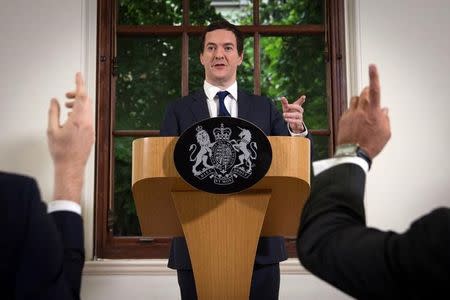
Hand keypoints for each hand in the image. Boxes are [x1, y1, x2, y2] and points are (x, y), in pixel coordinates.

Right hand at [47, 72, 93, 202]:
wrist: (71, 167)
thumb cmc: (61, 151)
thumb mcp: (52, 130)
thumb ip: (53, 112)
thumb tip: (55, 101)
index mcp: (78, 119)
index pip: (81, 96)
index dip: (80, 83)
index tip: (78, 75)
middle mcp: (88, 122)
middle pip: (86, 101)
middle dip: (77, 94)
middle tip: (67, 94)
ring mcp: (91, 128)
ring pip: (88, 109)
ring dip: (78, 104)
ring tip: (66, 107)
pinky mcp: (91, 133)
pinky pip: (88, 118)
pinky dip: (80, 113)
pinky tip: (71, 118)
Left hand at [281, 95, 305, 132]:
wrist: (293, 124)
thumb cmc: (289, 114)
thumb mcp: (286, 108)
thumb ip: (285, 103)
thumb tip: (282, 97)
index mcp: (297, 107)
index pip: (300, 102)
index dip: (301, 100)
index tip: (303, 96)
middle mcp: (300, 111)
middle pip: (299, 108)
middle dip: (293, 106)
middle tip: (287, 106)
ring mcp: (300, 117)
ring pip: (297, 115)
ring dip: (290, 114)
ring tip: (283, 114)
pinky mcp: (299, 122)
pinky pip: (297, 121)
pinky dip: (291, 120)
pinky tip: (286, 119)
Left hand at [337, 64, 390, 158]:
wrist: (353, 154)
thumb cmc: (370, 145)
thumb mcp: (386, 133)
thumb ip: (385, 119)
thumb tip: (384, 111)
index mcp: (373, 112)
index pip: (375, 90)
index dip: (374, 76)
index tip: (372, 67)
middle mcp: (361, 111)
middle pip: (364, 93)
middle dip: (368, 91)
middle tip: (370, 95)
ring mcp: (350, 114)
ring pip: (354, 100)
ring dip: (359, 100)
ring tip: (362, 108)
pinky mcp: (343, 119)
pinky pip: (348, 109)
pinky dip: (352, 111)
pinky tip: (355, 119)